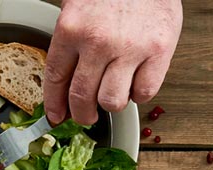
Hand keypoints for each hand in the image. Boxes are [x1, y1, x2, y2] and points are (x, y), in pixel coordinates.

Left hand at [44, 0, 181, 125]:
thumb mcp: (79, 6)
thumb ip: (71, 40)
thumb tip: (65, 79)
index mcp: (72, 27)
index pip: (56, 77)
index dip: (55, 103)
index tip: (57, 115)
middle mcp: (98, 41)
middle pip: (82, 97)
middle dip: (82, 114)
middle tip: (86, 115)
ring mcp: (130, 48)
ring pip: (113, 102)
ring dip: (111, 103)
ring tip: (114, 91)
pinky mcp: (158, 52)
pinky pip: (144, 93)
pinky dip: (139, 93)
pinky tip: (135, 81)